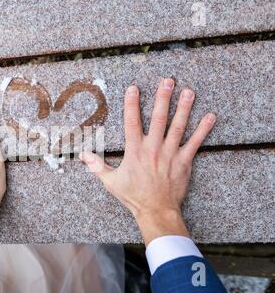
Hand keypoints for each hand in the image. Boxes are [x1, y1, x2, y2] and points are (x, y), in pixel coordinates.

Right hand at [80, 78, 215, 244]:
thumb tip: (82, 155)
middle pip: (158, 119)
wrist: (155, 210)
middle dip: (163, 98)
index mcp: (135, 151)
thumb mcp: (111, 181)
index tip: (133, 88)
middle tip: (168, 81)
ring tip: (188, 91)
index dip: (131, 104)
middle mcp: (153, 149)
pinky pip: (195, 143)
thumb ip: (97, 166)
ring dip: (183, 108)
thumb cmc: (133, 196)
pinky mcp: (184, 161)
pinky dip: (203, 129)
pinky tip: (210, 116)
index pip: (132, 123)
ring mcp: (170, 154)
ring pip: (177, 127)